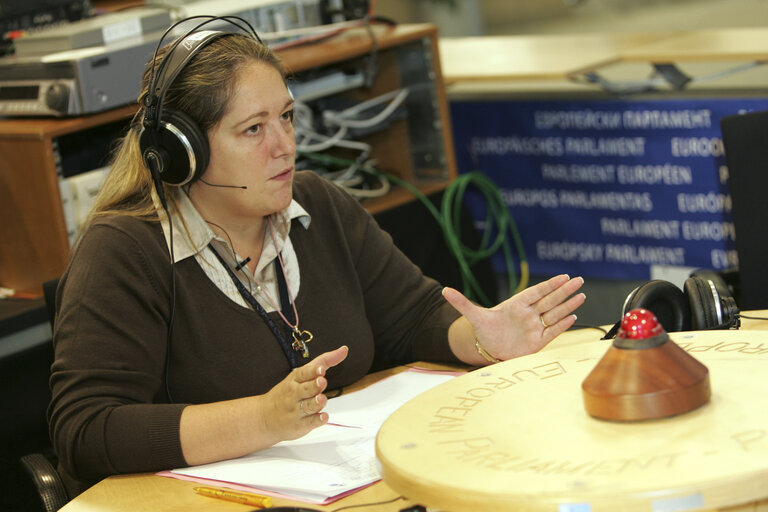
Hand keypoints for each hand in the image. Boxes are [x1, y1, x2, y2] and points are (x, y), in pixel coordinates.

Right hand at [261, 345, 348, 442]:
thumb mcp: (301, 375)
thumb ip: (324, 362)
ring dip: (316, 402)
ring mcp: (296, 410)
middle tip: (321, 382)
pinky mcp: (300, 425)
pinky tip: (324, 416)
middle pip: (306, 389)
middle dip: (314, 386)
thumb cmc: (287, 393)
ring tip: (322, 399)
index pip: (304, 373)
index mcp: (294, 380)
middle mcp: (294, 394)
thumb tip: (344, 350)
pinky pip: (310, 422)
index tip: (321, 369)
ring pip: (309, 406)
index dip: (313, 371)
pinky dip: (318, 420)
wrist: (265, 417)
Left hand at [443, 274, 584, 362]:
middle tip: (579, 280)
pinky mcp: (538, 341)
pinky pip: (553, 331)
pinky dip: (562, 325)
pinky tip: (574, 316)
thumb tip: (444, 290)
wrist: (489, 349)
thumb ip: (461, 302)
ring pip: (554, 314)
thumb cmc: (484, 330)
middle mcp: (529, 314)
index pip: (536, 292)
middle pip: (550, 300)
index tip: (563, 277)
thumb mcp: (473, 316)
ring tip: (582, 295)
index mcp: (516, 304)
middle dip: (564, 291)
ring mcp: (534, 327)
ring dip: (567, 305)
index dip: (550, 285)